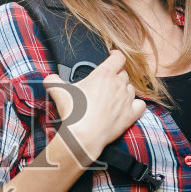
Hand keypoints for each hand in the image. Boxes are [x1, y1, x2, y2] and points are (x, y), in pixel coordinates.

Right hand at [44, 50, 146, 164]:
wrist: (83, 136)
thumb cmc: (73, 112)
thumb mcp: (58, 91)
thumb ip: (53, 80)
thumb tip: (49, 78)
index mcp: (104, 74)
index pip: (118, 57)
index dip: (116, 55)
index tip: (112, 57)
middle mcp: (118, 84)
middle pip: (124, 73)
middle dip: (117, 75)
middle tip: (106, 82)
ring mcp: (126, 100)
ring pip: (131, 88)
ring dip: (124, 90)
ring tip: (114, 96)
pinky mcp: (131, 115)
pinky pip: (140, 104)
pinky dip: (136, 104)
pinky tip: (129, 106)